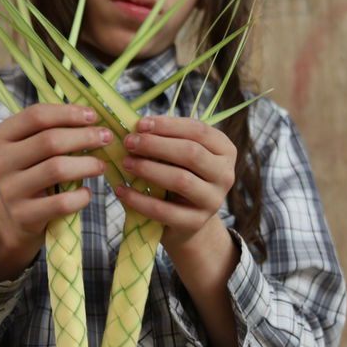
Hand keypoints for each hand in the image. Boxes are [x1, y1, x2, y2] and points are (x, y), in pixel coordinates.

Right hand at [0, 104, 110, 280]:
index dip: (68, 113)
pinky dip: (80, 197)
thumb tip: (93, 117)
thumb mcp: (33, 146)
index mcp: (2, 136)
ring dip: (87, 164)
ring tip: (101, 165)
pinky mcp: (23, 214)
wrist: (17, 215)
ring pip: (56, 169)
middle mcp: (1, 161)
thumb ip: (55, 129)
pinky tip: (87, 193)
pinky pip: (60, 203)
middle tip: (106, 138)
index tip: (93, 116)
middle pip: (49, 141)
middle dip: (84, 136)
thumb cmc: (34, 171)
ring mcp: (10, 189)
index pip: (36, 116)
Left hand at [115, 115, 235, 250]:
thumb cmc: (181, 176)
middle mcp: (225, 175)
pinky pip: (164, 210)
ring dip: (148, 169)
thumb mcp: (181, 156)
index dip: (168, 125)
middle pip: (191, 153)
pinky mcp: (196, 223)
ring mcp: (213, 201)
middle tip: (129, 142)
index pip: (199, 131)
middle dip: (156, 145)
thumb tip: (137, 128)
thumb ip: (167, 140)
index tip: (140, 124)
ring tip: (126, 163)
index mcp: (224, 151)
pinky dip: (139, 200)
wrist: (188, 221)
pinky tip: (121, 190)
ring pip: (181, 180)